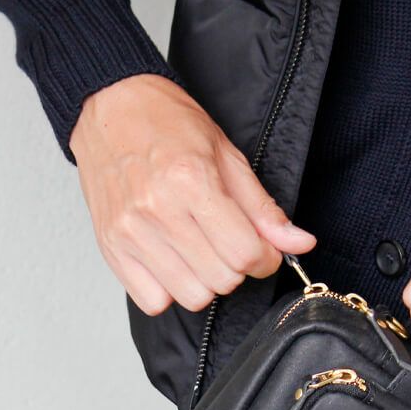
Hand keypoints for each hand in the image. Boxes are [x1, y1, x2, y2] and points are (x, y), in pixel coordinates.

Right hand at [69, 74, 316, 314]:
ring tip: (200, 254)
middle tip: (229, 246)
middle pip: (221, 279)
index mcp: (191, 181)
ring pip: (191, 297)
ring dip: (205, 283)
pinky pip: (154, 302)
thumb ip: (263, 208)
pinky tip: (173, 264)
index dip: (265, 258)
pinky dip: (169, 291)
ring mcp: (130, 233)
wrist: (110, 107)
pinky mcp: (111, 249)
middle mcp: (157, 210)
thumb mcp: (227, 156)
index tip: (262, 250)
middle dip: (236, 269)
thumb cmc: (167, 125)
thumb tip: (300, 243)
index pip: (244, 252)